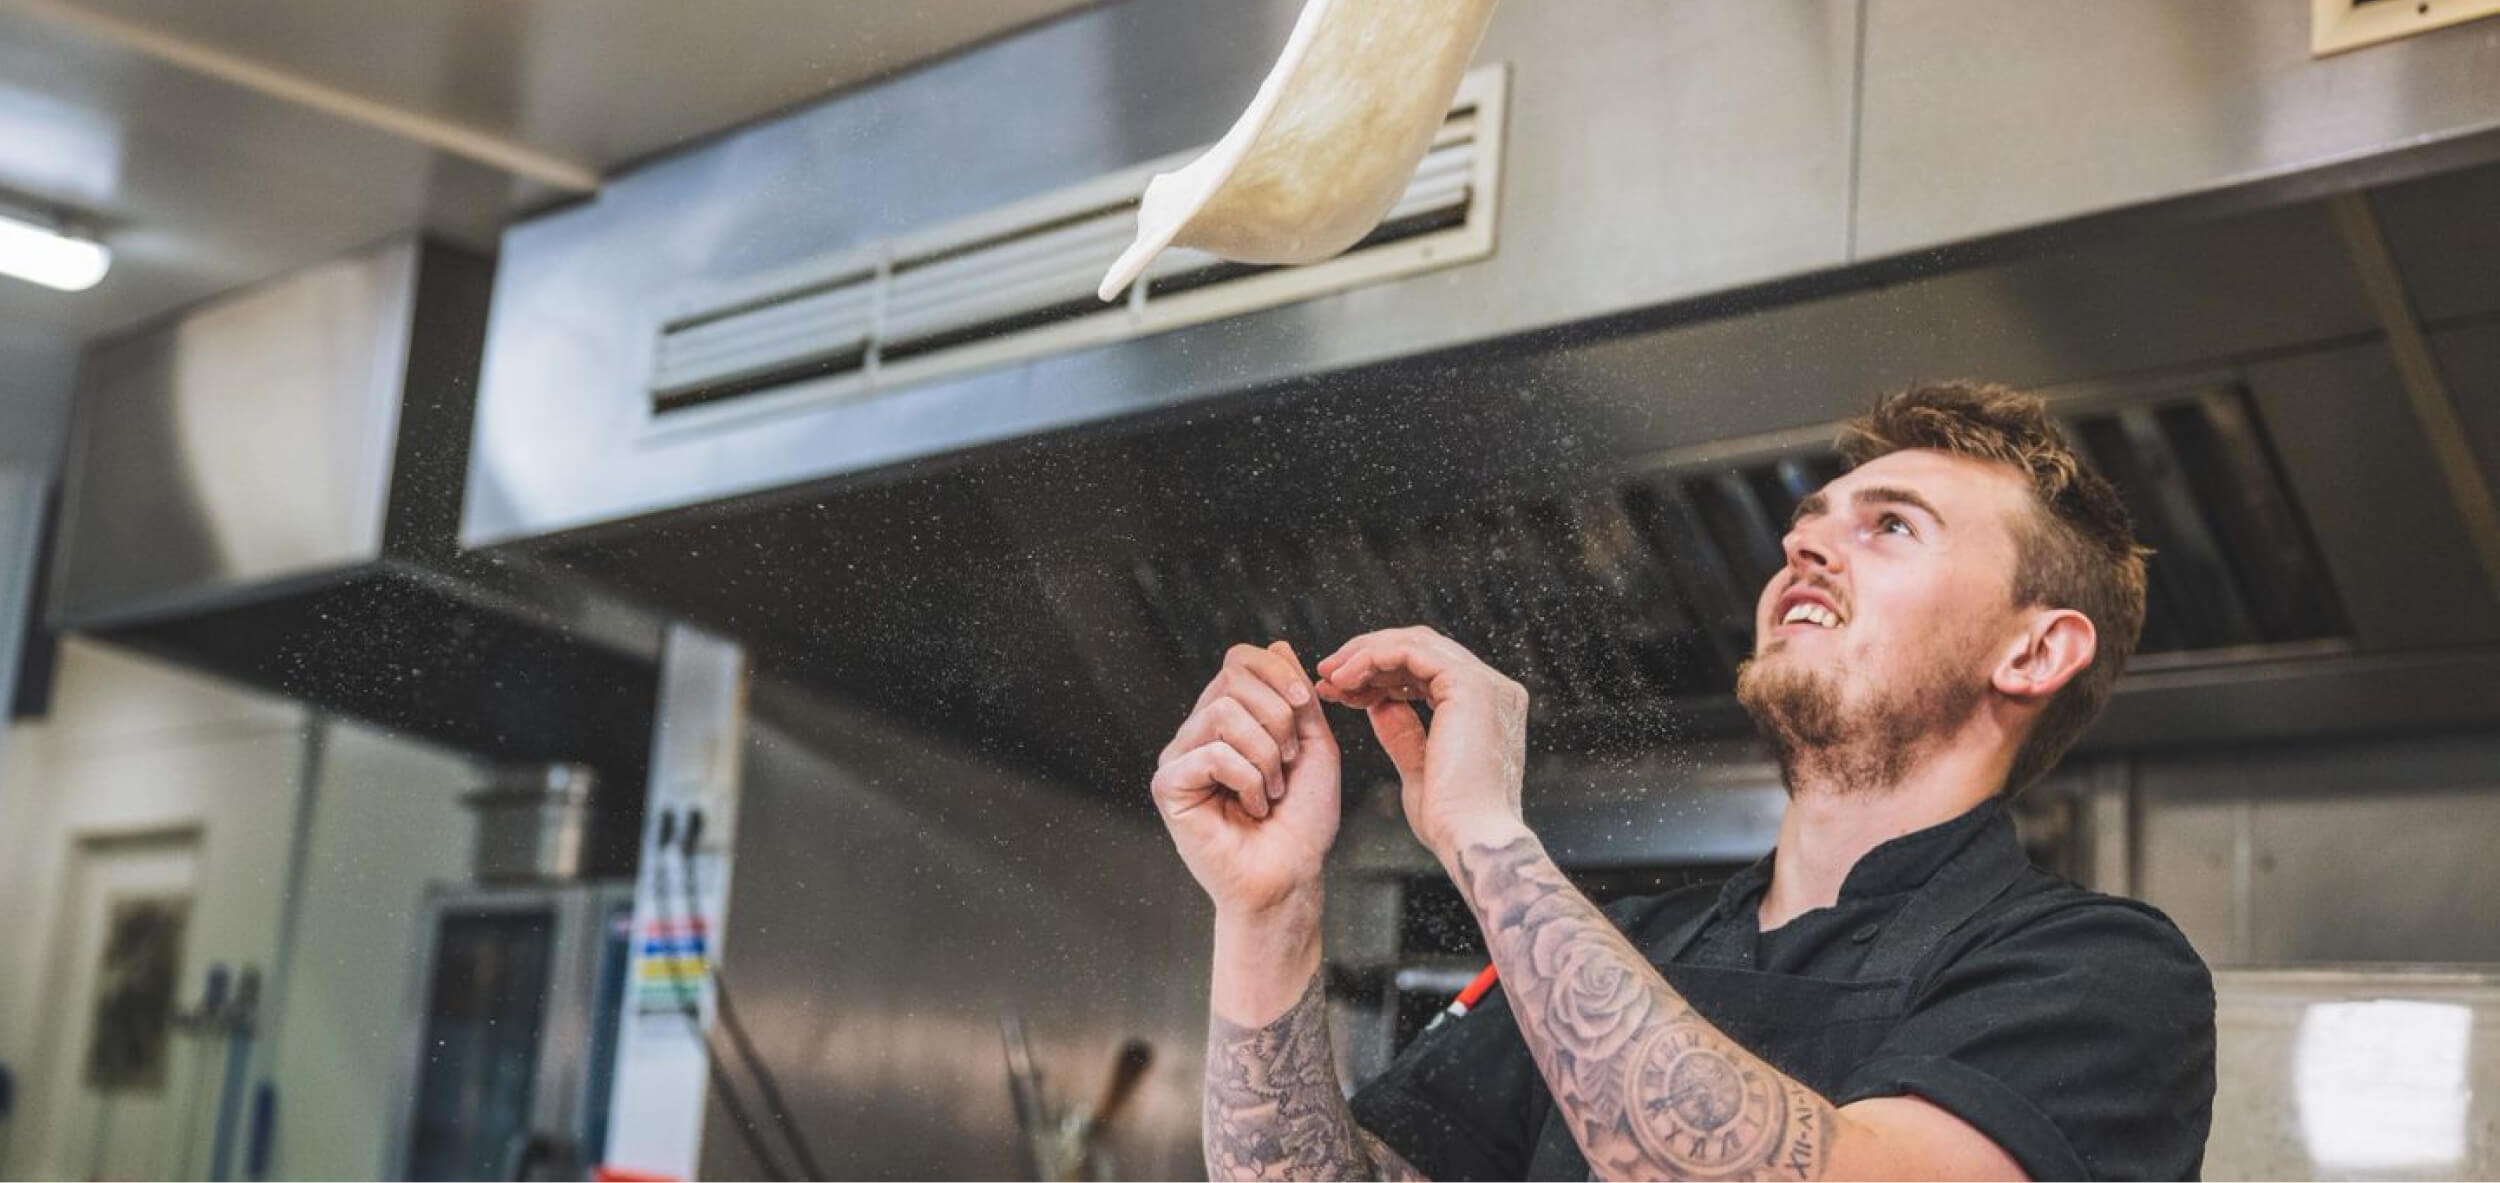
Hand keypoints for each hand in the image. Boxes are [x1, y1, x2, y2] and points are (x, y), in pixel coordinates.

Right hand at [1152, 641, 1341, 916]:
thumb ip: (1296, 697)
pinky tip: (1252, 808)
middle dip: (1278, 720)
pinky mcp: (1169, 785)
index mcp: (1228, 717)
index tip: (1303, 707)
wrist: (1291, 874)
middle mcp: (1198, 731)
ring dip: (1266, 755)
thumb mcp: (1314, 745)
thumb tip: (1276, 644)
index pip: (1239, 660)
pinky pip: (1214, 754)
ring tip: (1271, 790)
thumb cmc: (1303, 819)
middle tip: (1288, 765)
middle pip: (1233, 680)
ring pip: (1225, 714)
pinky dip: (1248, 780)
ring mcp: (1179, 757)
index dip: (1276, 673)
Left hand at [1314, 626, 1530, 859]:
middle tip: (1326, 673)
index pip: (1428, 670)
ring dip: (1365, 655)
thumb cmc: (1449, 822)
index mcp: (1487, 709)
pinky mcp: (1469, 685)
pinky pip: (1412, 652)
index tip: (1339, 690)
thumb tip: (1378, 704)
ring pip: (1415, 643)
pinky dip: (1372, 659)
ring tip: (1329, 676)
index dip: (1380, 674)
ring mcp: (1486, 684)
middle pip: (1422, 649)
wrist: (1469, 840)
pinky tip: (1344, 679)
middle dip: (1368, 658)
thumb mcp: (1419, 768)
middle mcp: (1494, 690)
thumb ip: (1403, 732)